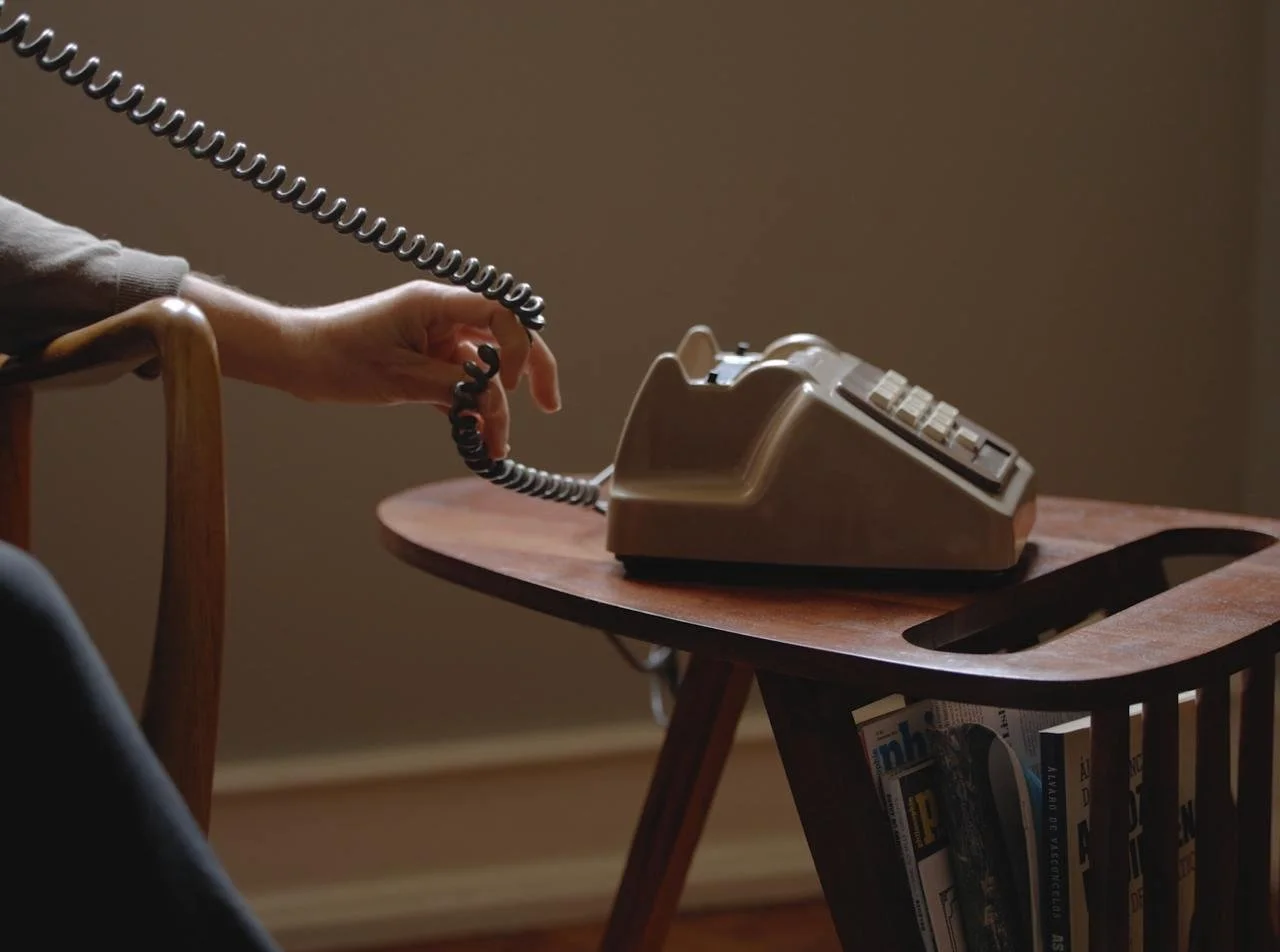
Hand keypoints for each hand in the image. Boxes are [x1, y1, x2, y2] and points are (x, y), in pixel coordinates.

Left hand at [178, 274, 560, 457]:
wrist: (296, 361)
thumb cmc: (336, 358)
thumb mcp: (401, 378)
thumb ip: (454, 387)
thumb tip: (493, 403)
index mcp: (435, 303)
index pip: (502, 314)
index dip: (519, 348)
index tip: (511, 387)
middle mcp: (442, 316)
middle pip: (505, 338)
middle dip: (530, 373)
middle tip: (549, 406)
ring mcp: (435, 340)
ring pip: (484, 371)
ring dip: (494, 409)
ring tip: (495, 448)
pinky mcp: (425, 362)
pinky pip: (462, 385)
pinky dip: (471, 411)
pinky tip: (478, 440)